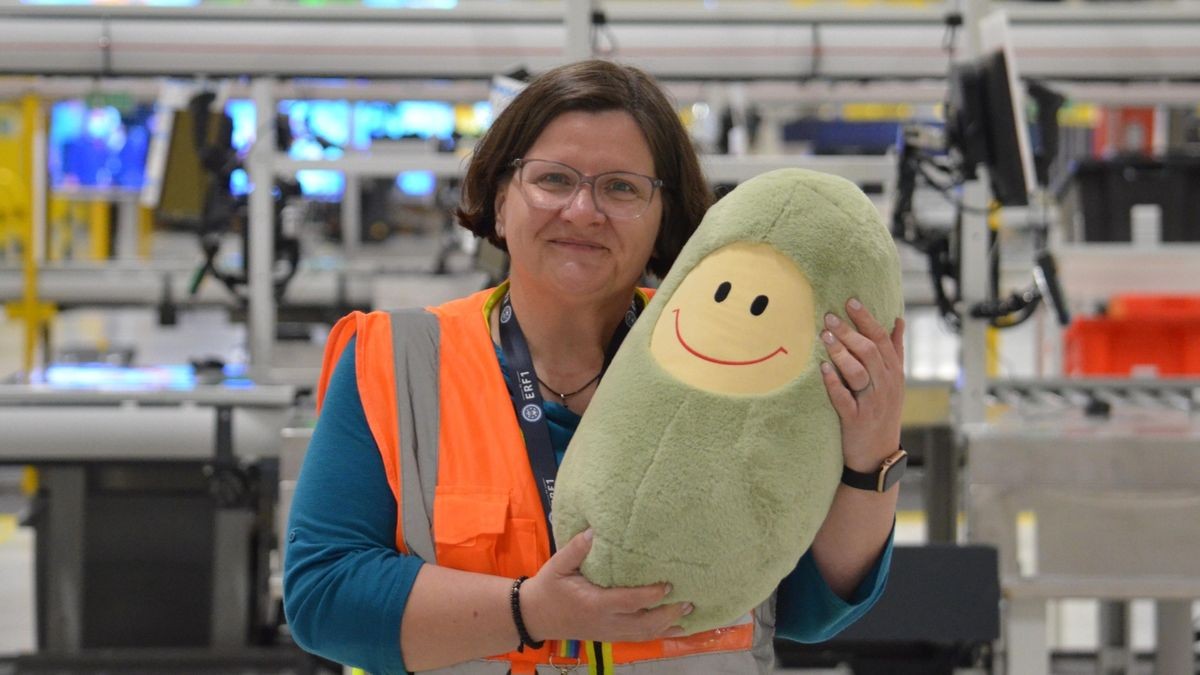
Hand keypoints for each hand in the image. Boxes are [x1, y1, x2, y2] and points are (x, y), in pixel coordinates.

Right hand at [520, 529, 692, 642]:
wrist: (536, 616)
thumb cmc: (549, 588)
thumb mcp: (558, 565)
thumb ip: (577, 548)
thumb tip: (595, 530)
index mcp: (595, 603)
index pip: (628, 601)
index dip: (650, 595)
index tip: (668, 585)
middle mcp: (606, 622)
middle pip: (644, 623)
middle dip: (668, 614)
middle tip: (689, 601)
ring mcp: (609, 633)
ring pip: (644, 634)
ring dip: (668, 626)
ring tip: (689, 614)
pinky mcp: (610, 637)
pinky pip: (639, 638)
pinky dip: (659, 634)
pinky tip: (675, 630)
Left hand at [819, 298, 905, 472]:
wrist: (878, 455)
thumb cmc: (882, 411)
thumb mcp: (894, 381)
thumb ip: (894, 351)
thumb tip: (898, 321)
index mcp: (894, 373)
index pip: (882, 339)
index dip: (866, 319)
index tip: (850, 301)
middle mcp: (886, 385)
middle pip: (870, 352)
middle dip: (850, 332)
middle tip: (829, 316)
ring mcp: (872, 403)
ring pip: (858, 372)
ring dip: (841, 353)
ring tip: (824, 337)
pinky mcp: (856, 420)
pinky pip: (844, 398)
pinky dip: (834, 382)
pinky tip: (822, 369)